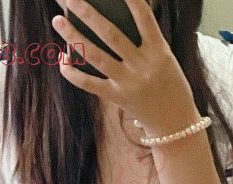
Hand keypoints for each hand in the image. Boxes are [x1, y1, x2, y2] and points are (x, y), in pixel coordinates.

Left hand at [51, 0, 195, 131]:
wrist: (175, 123)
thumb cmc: (171, 85)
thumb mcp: (166, 58)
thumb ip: (148, 39)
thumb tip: (119, 17)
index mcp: (159, 51)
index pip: (144, 19)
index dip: (132, 0)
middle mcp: (142, 66)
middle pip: (111, 35)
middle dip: (89, 14)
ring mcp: (128, 83)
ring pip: (96, 56)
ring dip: (74, 38)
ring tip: (58, 21)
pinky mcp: (117, 97)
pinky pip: (90, 84)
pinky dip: (73, 73)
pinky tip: (62, 60)